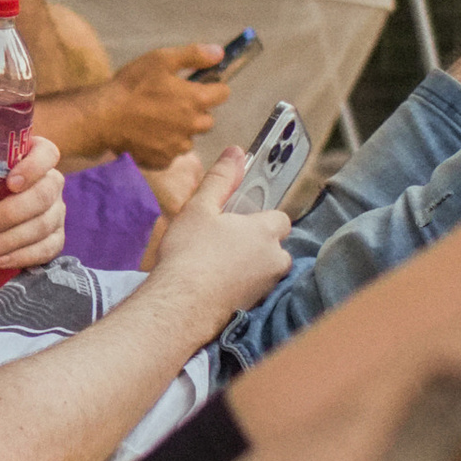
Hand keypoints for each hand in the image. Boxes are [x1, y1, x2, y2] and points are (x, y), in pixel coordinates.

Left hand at [0, 131, 66, 272]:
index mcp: (30, 158)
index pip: (46, 154)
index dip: (34, 166)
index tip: (10, 182)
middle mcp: (49, 182)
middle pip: (45, 193)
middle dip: (12, 212)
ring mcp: (55, 212)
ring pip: (44, 224)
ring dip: (12, 239)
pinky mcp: (54, 239)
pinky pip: (47, 249)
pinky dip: (23, 256)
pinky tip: (0, 260)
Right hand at [101, 46, 228, 169]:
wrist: (103, 117)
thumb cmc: (132, 86)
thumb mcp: (161, 59)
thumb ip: (194, 55)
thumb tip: (220, 53)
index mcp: (196, 100)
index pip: (223, 93)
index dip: (213, 87)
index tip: (199, 85)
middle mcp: (193, 126)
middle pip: (208, 119)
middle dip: (196, 112)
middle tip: (173, 103)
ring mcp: (177, 146)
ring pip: (189, 138)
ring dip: (181, 131)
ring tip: (157, 120)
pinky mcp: (163, 160)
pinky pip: (171, 153)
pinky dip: (164, 146)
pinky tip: (149, 135)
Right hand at [146, 140, 290, 327]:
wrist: (180, 307)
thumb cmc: (189, 255)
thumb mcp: (200, 208)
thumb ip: (221, 179)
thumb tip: (236, 152)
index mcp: (267, 231)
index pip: (279, 217)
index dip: (260, 216)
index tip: (239, 217)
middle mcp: (275, 260)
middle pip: (274, 245)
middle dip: (254, 242)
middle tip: (221, 241)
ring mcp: (267, 286)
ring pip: (264, 268)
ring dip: (248, 265)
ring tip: (215, 264)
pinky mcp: (255, 308)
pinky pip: (253, 289)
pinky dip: (240, 285)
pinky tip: (216, 284)